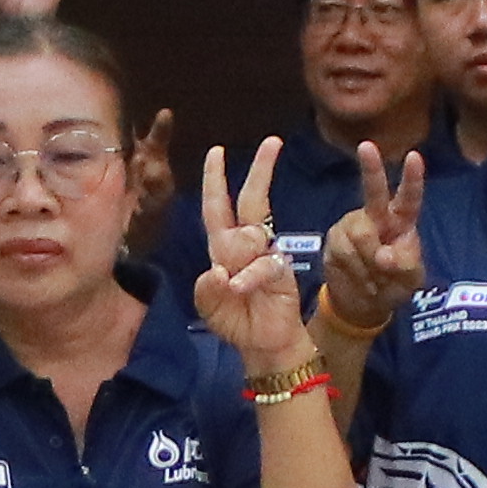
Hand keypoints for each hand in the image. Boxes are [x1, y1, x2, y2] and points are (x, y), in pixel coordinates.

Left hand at [195, 140, 312, 377]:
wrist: (263, 345)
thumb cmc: (235, 322)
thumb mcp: (209, 307)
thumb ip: (206, 290)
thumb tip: (218, 271)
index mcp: (223, 248)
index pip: (218, 206)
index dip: (216, 179)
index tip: (217, 151)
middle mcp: (244, 246)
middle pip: (251, 200)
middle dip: (260, 171)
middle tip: (273, 142)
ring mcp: (265, 256)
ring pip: (254, 232)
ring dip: (241, 249)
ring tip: (235, 288)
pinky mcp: (280, 273)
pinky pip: (263, 265)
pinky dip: (249, 277)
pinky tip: (239, 290)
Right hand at [316, 149, 427, 330]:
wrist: (361, 304)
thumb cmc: (392, 286)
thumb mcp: (410, 281)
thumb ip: (405, 265)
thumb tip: (383, 256)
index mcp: (401, 221)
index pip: (409, 198)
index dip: (412, 178)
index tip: (414, 156)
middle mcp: (375, 215)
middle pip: (373, 191)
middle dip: (371, 167)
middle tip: (366, 146)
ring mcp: (352, 225)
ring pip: (361, 235)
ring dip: (371, 263)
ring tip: (376, 281)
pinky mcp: (334, 239)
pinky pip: (345, 252)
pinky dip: (357, 271)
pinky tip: (361, 279)